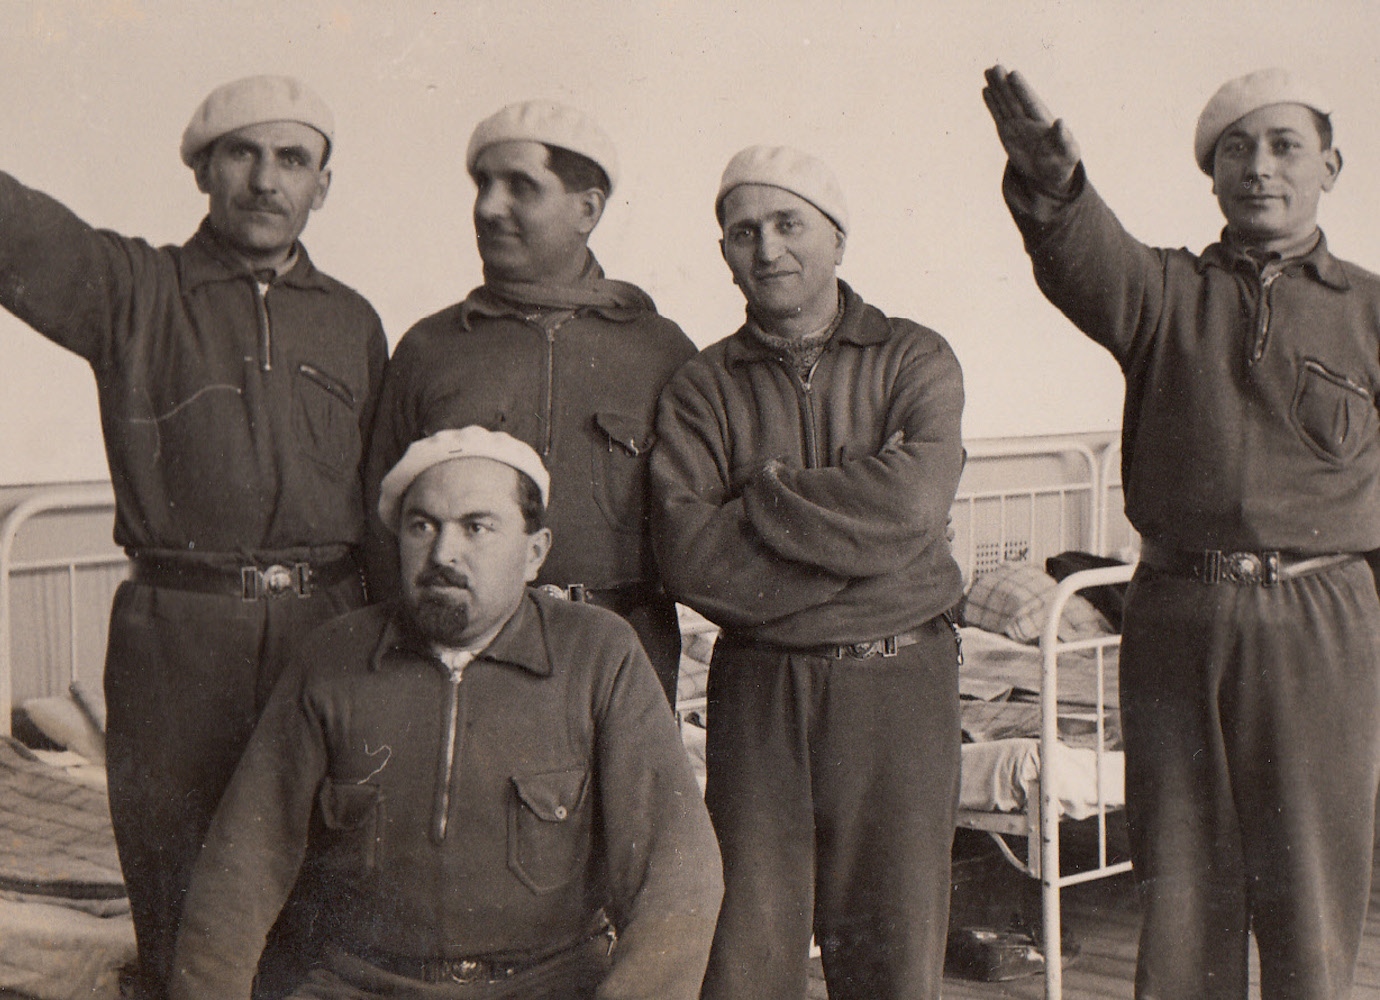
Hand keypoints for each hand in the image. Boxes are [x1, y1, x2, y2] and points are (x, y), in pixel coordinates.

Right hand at [982, 64, 1080, 195]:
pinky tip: (986, 90)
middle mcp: (1028, 119)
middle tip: (997, 67)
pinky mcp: (1007, 132)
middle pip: (1015, 98)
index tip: (1013, 74)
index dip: (1022, 89)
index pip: (1030, 102)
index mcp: (1043, 121)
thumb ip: (1063, 137)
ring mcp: (1017, 124)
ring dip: (997, 87)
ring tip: (988, 70)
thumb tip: (1060, 121)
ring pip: (1004, 102)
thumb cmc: (1063, 161)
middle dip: (1006, 84)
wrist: (1050, 173)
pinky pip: (998, 114)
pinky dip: (992, 103)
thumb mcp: (1068, 151)